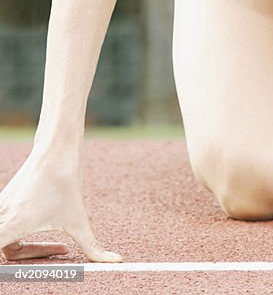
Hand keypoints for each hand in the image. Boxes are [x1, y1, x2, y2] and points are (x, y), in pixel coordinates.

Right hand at [0, 153, 120, 263]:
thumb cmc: (64, 182)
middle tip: (59, 253)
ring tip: (58, 245)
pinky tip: (48, 224)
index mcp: (13, 224)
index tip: (18, 269)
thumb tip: (115, 261)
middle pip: (7, 254)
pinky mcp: (7, 201)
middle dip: (31, 258)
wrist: (56, 149)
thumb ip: (92, 246)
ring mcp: (2, 207)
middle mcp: (2, 216)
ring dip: (29, 248)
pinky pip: (9, 226)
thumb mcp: (78, 220)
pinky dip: (25, 233)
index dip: (6, 267)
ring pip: (7, 240)